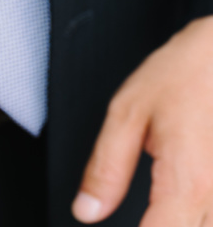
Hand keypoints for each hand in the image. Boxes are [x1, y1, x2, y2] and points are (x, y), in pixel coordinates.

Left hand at [73, 15, 212, 225]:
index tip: (111, 226)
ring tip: (153, 211)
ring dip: (179, 222)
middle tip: (140, 214)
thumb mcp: (127, 115)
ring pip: (206, 225)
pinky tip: (177, 209)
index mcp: (187, 183)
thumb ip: (105, 169)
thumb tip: (86, 211)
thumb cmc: (180, 75)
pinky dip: (197, 216)